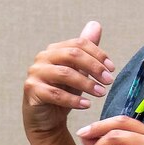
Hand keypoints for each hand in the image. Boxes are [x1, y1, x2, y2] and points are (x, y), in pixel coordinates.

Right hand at [22, 21, 114, 140]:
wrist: (46, 119)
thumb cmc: (63, 93)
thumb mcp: (78, 71)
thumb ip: (86, 50)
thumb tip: (95, 25)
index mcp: (54, 50)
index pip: (79, 44)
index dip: (98, 54)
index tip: (112, 69)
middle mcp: (42, 58)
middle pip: (73, 54)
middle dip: (94, 67)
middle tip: (109, 81)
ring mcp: (35, 73)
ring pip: (65, 74)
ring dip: (87, 84)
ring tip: (101, 93)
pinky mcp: (32, 90)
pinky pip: (56, 93)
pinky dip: (74, 100)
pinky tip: (86, 105)